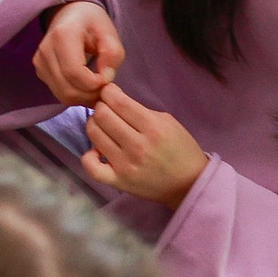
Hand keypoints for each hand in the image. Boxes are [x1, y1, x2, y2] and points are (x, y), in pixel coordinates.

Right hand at [34, 0, 124, 105]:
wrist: (70, 14)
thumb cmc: (92, 23)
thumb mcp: (109, 32)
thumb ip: (113, 55)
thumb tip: (106, 79)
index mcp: (62, 35)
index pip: (75, 73)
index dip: (95, 84)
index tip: (109, 79)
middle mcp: (45, 50)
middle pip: (67, 89)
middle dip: (91, 95)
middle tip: (106, 87)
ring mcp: (39, 62)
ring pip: (62, 95)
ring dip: (84, 98)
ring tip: (97, 86)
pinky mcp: (39, 71)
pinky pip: (59, 93)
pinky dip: (75, 95)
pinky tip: (86, 85)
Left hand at [80, 82, 207, 208]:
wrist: (189, 183)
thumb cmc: (180, 149)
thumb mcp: (168, 122)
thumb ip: (140, 110)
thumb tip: (113, 98)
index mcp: (153, 128)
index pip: (119, 102)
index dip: (108, 92)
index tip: (109, 92)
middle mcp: (138, 146)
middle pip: (102, 116)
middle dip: (101, 107)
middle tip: (106, 110)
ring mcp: (126, 165)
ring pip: (94, 134)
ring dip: (94, 125)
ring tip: (102, 127)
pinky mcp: (118, 182)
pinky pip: (91, 167)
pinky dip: (88, 156)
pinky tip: (96, 150)